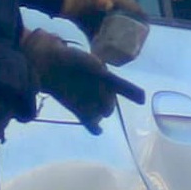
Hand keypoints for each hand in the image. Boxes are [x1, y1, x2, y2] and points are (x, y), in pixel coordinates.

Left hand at [22, 28, 143, 133]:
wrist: (48, 64)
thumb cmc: (69, 58)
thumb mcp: (83, 59)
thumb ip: (94, 67)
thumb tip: (102, 71)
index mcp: (104, 77)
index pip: (120, 85)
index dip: (131, 92)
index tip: (142, 99)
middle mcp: (100, 90)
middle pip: (108, 103)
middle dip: (105, 103)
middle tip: (96, 97)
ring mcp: (89, 100)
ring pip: (98, 112)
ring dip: (96, 114)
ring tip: (88, 110)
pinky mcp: (77, 109)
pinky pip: (89, 121)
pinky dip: (93, 126)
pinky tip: (97, 130)